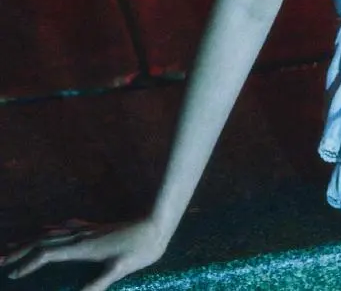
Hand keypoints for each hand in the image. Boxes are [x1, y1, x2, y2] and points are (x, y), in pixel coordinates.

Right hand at [1, 216, 168, 290]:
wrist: (156, 225)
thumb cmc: (140, 249)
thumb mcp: (119, 270)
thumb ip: (98, 284)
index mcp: (82, 247)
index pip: (46, 253)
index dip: (27, 264)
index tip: (11, 275)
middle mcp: (80, 236)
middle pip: (42, 242)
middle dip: (20, 251)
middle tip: (0, 261)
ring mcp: (87, 231)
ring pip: (52, 234)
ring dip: (31, 240)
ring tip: (14, 246)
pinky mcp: (95, 229)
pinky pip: (65, 228)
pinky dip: (50, 231)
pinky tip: (48, 229)